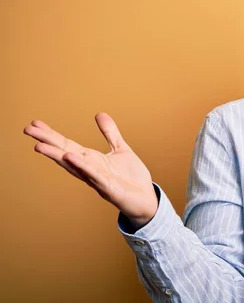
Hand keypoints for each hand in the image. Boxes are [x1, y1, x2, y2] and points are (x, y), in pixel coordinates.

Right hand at [23, 113, 157, 227]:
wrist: (146, 198)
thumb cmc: (131, 177)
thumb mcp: (121, 149)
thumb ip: (110, 133)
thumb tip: (99, 114)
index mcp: (91, 160)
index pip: (67, 145)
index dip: (52, 135)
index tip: (35, 123)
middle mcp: (89, 170)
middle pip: (64, 153)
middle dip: (46, 142)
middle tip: (27, 130)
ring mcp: (97, 180)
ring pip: (73, 167)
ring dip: (57, 156)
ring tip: (39, 145)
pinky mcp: (108, 189)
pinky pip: (93, 176)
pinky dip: (82, 166)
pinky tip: (70, 157)